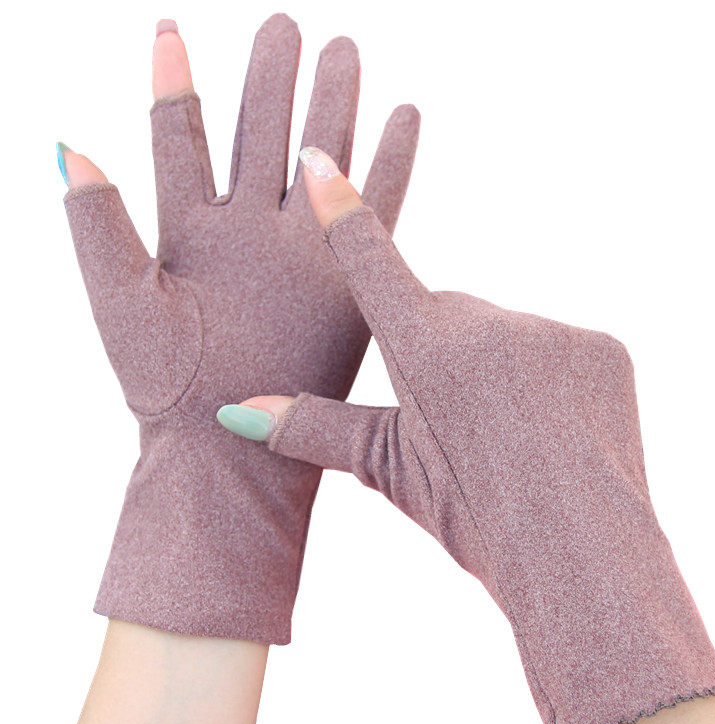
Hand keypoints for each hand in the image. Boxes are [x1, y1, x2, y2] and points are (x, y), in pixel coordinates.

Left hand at [60, 17, 418, 642]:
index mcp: (188, 230)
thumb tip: (65, 147)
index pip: (181, 138)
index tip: (169, 28)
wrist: (227, 446)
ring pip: (318, 159)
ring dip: (331, 107)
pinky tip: (405, 116)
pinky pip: (375, 207)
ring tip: (343, 50)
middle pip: (259, 134)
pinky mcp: (345, 276)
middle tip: (284, 25)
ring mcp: (299, 250)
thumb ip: (97, 226)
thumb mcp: (119, 302)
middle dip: (270, 79)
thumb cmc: (164, 388)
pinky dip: (391, 162)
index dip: (175, 84)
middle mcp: (247, 231)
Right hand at [219, 147, 714, 723]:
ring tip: (511, 436)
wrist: (579, 558)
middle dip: (440, 354)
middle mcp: (492, 326)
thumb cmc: (475, 521)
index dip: (343, 213)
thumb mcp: (391, 472)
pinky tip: (553, 427)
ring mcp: (553, 331)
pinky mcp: (601, 343)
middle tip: (457, 425)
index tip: (320, 158)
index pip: (374, 267)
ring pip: (503, 334)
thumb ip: (315, 428)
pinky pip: (557, 346)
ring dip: (496, 370)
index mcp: (430, 353)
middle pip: (446, 317)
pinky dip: (547, 377)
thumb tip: (233, 411)